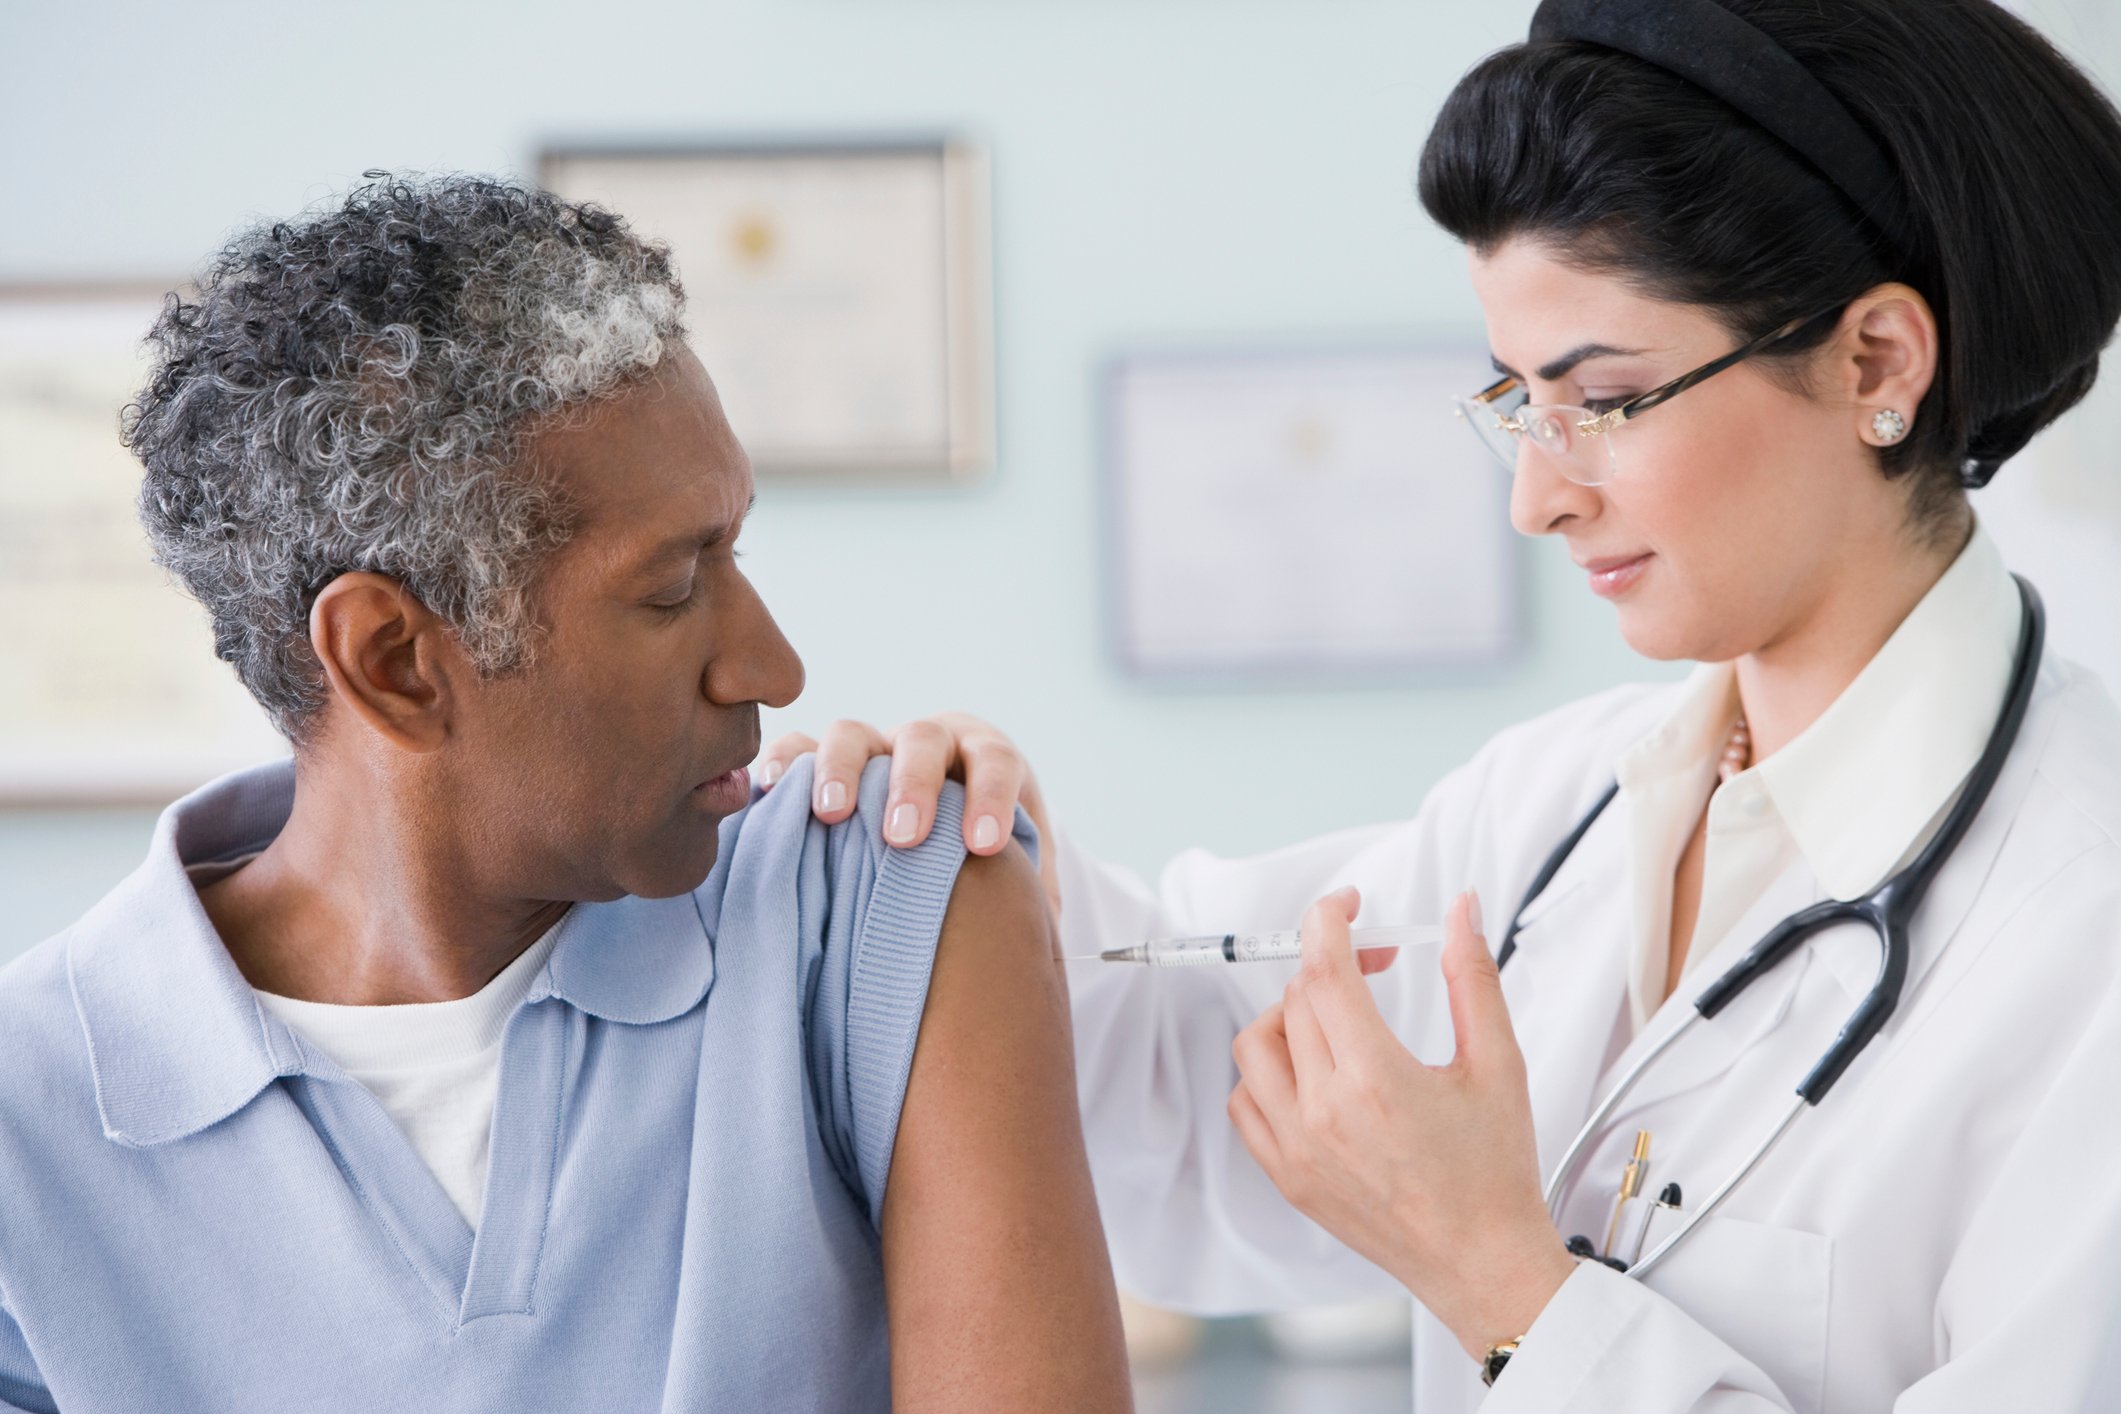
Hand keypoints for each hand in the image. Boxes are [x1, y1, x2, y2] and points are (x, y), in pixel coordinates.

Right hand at [755, 713, 1059, 915]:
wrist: (940, 840)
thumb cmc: (985, 869)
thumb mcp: (1016, 879)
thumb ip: (1028, 903)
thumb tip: (1029, 958)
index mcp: (985, 760)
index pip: (995, 761)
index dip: (991, 796)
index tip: (983, 846)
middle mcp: (929, 745)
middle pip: (923, 740)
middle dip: (914, 785)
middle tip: (904, 837)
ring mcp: (872, 748)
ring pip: (855, 735)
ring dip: (843, 770)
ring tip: (832, 815)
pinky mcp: (823, 762)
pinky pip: (799, 746)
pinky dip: (786, 761)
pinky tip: (771, 789)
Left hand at [1227, 887, 1574, 1360]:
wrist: (1482, 1264)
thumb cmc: (1495, 1174)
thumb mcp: (1499, 1064)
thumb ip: (1472, 977)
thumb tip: (1460, 911)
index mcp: (1376, 1080)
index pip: (1323, 971)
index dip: (1329, 921)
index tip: (1346, 905)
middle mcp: (1324, 1114)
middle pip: (1295, 1000)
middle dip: (1331, 966)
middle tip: (1372, 967)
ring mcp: (1297, 1149)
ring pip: (1255, 1046)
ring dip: (1289, 1016)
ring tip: (1336, 1019)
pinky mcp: (1286, 1176)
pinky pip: (1244, 1102)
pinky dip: (1266, 1073)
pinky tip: (1308, 1071)